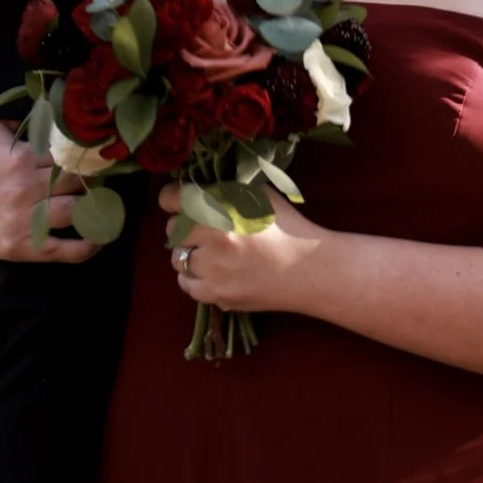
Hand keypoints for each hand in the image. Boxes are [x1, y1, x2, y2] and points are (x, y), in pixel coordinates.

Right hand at [0, 121, 92, 273]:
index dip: (86, 155)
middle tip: (102, 179)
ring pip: (76, 212)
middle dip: (94, 180)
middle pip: (78, 182)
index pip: (69, 154)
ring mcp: (22, 220)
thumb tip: (54, 104)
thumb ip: (19, 117)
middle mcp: (23, 188)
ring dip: (95, 208)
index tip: (98, 156)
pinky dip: (87, 246)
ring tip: (103, 204)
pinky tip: (98, 236)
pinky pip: (65, 251)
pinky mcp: (20, 247)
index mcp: (20, 158)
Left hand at [161, 187, 326, 313]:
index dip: (172, 197)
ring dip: (188, 252)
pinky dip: (194, 276)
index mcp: (220, 210)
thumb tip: (198, 186)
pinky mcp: (218, 296)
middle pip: (172, 230)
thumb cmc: (288, 227)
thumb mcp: (258, 194)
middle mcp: (211, 241)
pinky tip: (211, 270)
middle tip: (201, 226)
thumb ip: (225, 189)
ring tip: (208, 250)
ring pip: (177, 259)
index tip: (176, 199)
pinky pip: (187, 284)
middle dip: (183, 226)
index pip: (171, 199)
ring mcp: (213, 272)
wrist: (311, 269)